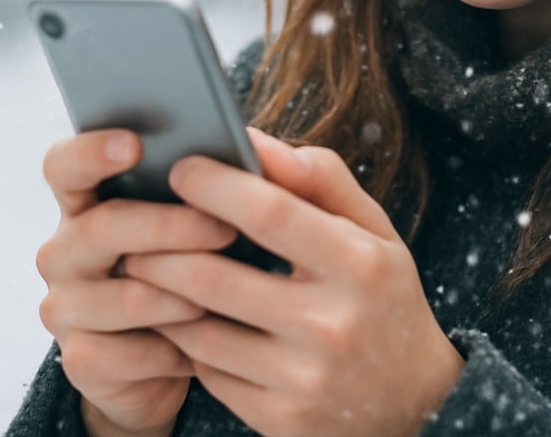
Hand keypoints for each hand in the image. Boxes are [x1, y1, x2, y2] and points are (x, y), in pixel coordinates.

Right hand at [35, 130, 239, 436]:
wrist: (174, 358)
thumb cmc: (198, 268)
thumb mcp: (208, 221)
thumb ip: (224, 180)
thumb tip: (254, 147)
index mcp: (87, 202)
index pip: (65, 165)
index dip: (93, 151)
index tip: (135, 144)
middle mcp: (66, 250)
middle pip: (102, 228)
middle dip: (171, 228)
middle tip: (227, 229)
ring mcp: (66, 306)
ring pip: (122, 296)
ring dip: (180, 296)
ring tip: (224, 297)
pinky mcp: (81, 359)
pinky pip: (127, 353)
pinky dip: (172, 350)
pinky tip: (201, 345)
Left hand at [126, 129, 465, 436]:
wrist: (416, 402)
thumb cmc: (383, 297)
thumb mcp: (374, 231)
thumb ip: (320, 179)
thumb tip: (256, 141)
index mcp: (358, 263)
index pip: (269, 212)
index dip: (215, 186)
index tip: (181, 168)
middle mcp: (332, 324)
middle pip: (214, 278)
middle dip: (160, 247)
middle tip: (134, 226)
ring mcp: (304, 379)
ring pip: (199, 331)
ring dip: (160, 297)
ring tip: (145, 269)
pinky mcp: (281, 420)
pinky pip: (208, 374)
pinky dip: (186, 343)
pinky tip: (180, 320)